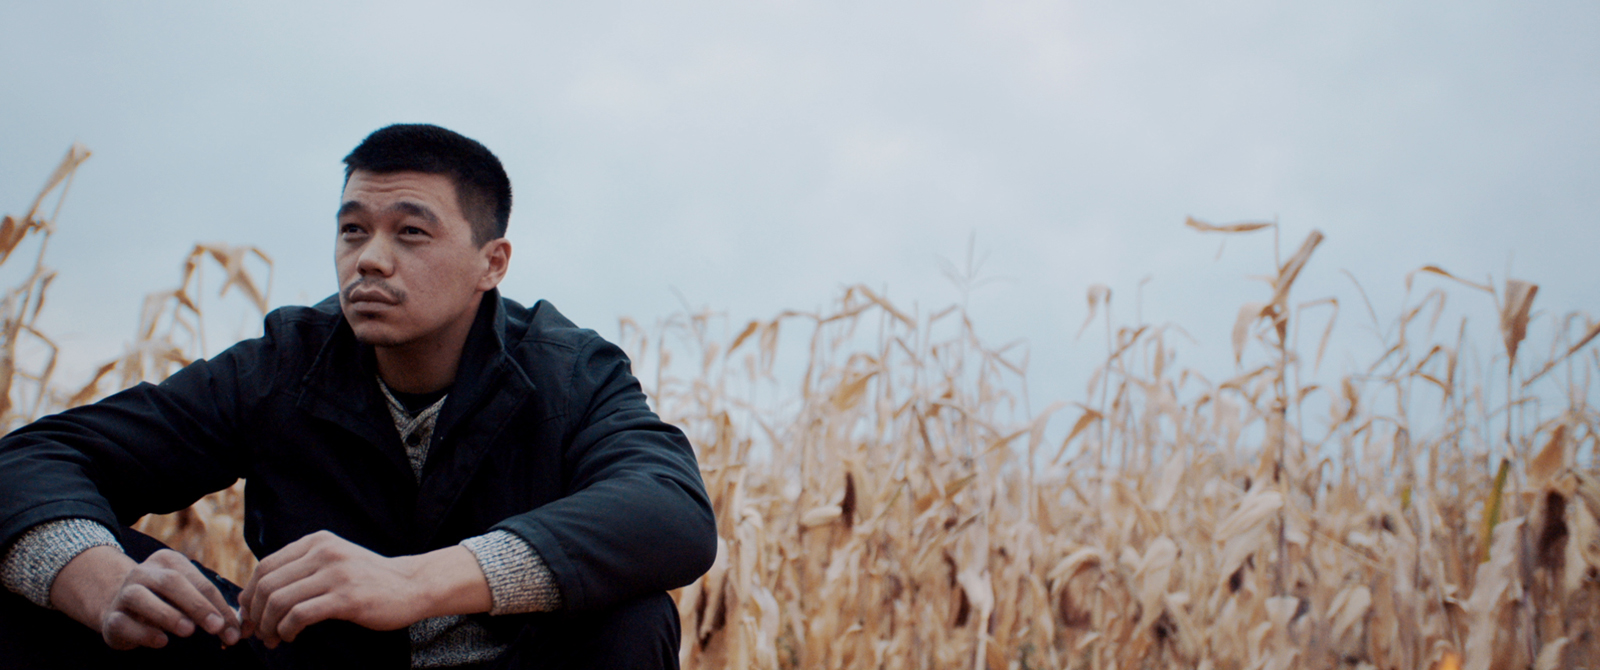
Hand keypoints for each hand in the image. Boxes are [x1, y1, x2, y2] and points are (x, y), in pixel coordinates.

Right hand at [54, 546, 243, 649]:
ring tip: (188, 630)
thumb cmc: (165, 603)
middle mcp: (144, 572)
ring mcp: (124, 593)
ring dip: (167, 614)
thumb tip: (240, 630)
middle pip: (172, 582)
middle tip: (216, 627)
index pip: (200, 582)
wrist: (120, 609)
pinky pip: (124, 622)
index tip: (233, 631)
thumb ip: (213, 610)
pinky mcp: (110, 617)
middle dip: (197, 605)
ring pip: (142, 598)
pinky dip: (143, 633)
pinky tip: (162, 641)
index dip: (219, 606)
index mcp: (169, 561)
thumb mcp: (188, 599)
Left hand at [238, 530, 489, 647]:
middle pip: (267, 584)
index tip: (250, 615)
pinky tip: (291, 636)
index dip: (250, 594)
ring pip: (279, 601)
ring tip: (273, 639)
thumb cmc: (370, 579)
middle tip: (258, 632)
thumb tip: (260, 593)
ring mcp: (335, 574)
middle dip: (255, 614)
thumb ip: (304, 567)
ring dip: (269, 626)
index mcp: (317, 542)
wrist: (412, 585)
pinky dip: (287, 630)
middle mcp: (323, 553)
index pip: (265, 566)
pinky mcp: (346, 597)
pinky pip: (299, 615)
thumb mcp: (335, 560)